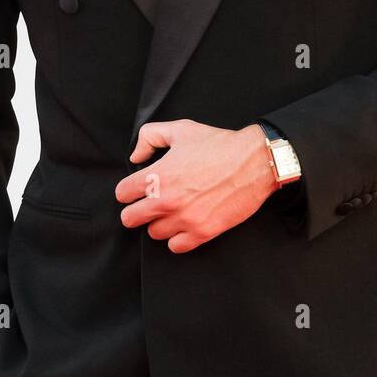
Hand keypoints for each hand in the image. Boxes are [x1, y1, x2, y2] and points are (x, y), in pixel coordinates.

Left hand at [115, 119, 274, 252]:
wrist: (254, 162)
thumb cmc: (219, 145)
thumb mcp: (180, 129)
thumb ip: (149, 137)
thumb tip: (136, 156)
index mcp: (158, 175)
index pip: (122, 194)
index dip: (129, 190)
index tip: (137, 189)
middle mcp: (167, 200)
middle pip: (130, 219)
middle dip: (137, 210)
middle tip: (149, 203)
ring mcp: (184, 219)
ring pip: (153, 233)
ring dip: (159, 223)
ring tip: (171, 212)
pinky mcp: (202, 232)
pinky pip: (175, 246)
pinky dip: (177, 238)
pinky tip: (183, 224)